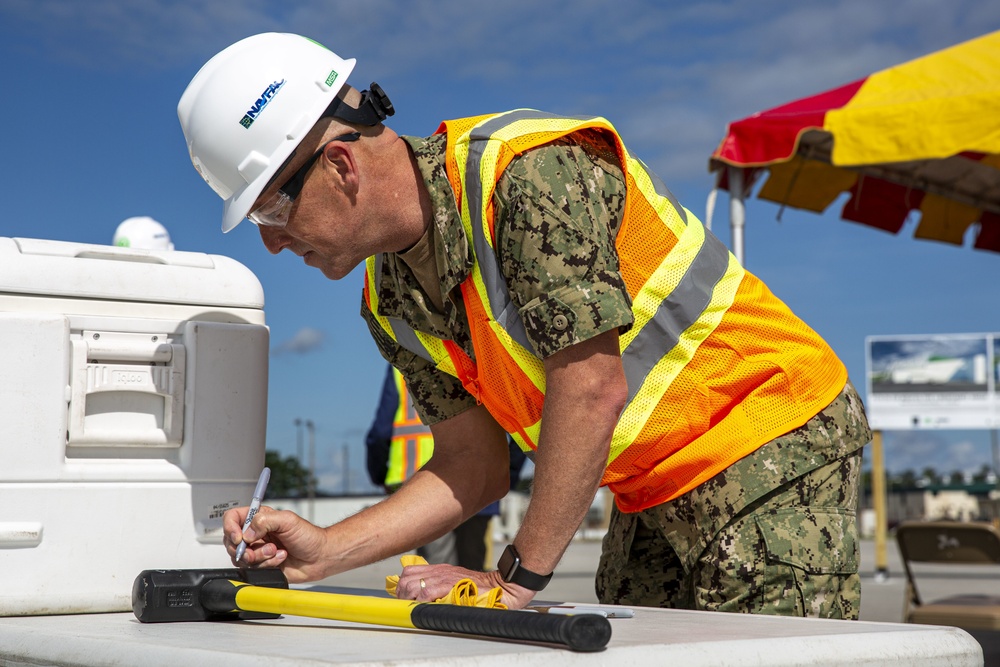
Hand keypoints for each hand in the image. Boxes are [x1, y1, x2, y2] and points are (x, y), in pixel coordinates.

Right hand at [222, 505, 329, 582]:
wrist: (319, 557)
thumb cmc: (308, 536)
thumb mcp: (288, 520)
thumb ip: (265, 522)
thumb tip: (247, 533)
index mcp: (259, 519)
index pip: (232, 518)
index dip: (230, 527)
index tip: (239, 537)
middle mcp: (256, 534)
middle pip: (231, 541)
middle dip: (244, 549)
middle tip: (258, 549)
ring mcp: (258, 551)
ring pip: (241, 558)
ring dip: (260, 557)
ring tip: (276, 552)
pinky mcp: (262, 566)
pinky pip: (253, 569)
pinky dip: (267, 565)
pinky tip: (280, 559)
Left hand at [393, 563, 537, 609]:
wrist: (499, 587)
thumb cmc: (479, 589)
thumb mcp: (456, 582)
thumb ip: (440, 586)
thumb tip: (422, 596)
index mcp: (439, 569)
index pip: (409, 571)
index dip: (402, 585)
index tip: (403, 597)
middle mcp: (439, 571)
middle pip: (406, 577)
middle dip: (401, 593)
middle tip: (406, 604)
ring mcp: (445, 577)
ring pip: (413, 584)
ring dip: (409, 597)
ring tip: (414, 606)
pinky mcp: (451, 585)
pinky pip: (427, 592)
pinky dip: (421, 601)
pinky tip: (425, 606)